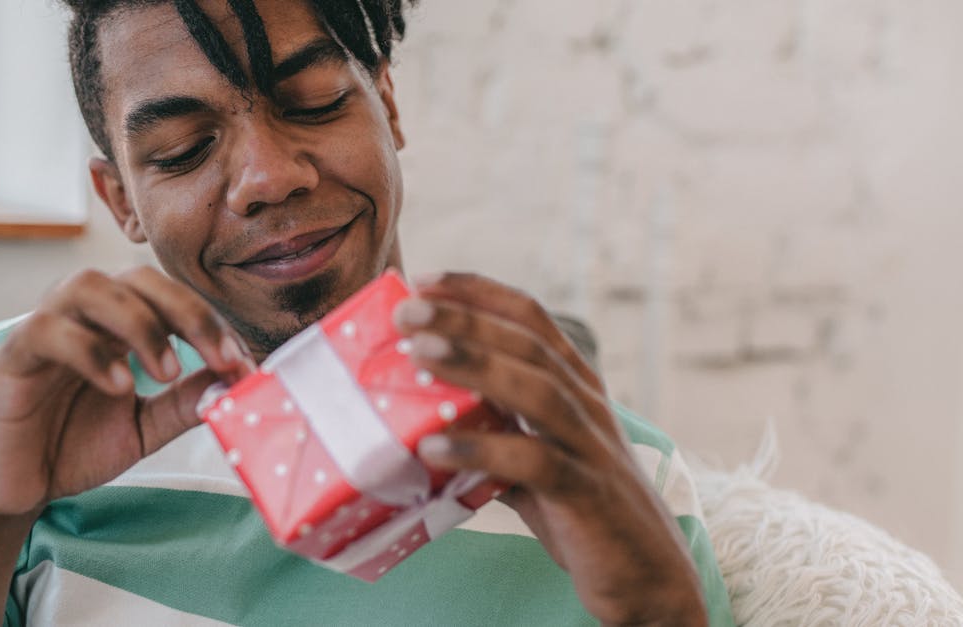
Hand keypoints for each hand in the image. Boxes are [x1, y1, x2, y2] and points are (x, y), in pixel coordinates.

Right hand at [0, 266, 254, 520]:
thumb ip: (185, 403)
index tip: (243, 364)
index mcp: (117, 323)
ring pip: (90, 286)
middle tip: (220, 358)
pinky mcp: (12, 355)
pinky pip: (49, 331)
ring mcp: (46, 327)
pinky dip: (92, 353)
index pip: (171, 297)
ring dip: (139, 322)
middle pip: (138, 278)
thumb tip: (236, 380)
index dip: (212, 323)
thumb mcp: (144, 427)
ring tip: (167, 372)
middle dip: (188, 312)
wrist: (13, 487)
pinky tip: (122, 386)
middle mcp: (83, 314)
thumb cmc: (73, 445)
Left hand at [394, 272, 705, 625]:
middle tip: (406, 308)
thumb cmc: (584, 513)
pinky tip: (433, 449)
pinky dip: (481, 451)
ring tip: (417, 354)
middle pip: (528, 343)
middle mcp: (588, 405)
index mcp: (577, 387)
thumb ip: (494, 435)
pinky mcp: (587, 493)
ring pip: (536, 389)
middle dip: (466, 318)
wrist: (649, 577)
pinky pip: (535, 462)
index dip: (480, 292)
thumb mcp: (535, 461)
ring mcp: (591, 446)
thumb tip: (424, 422)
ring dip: (474, 365)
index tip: (426, 279)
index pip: (532, 318)